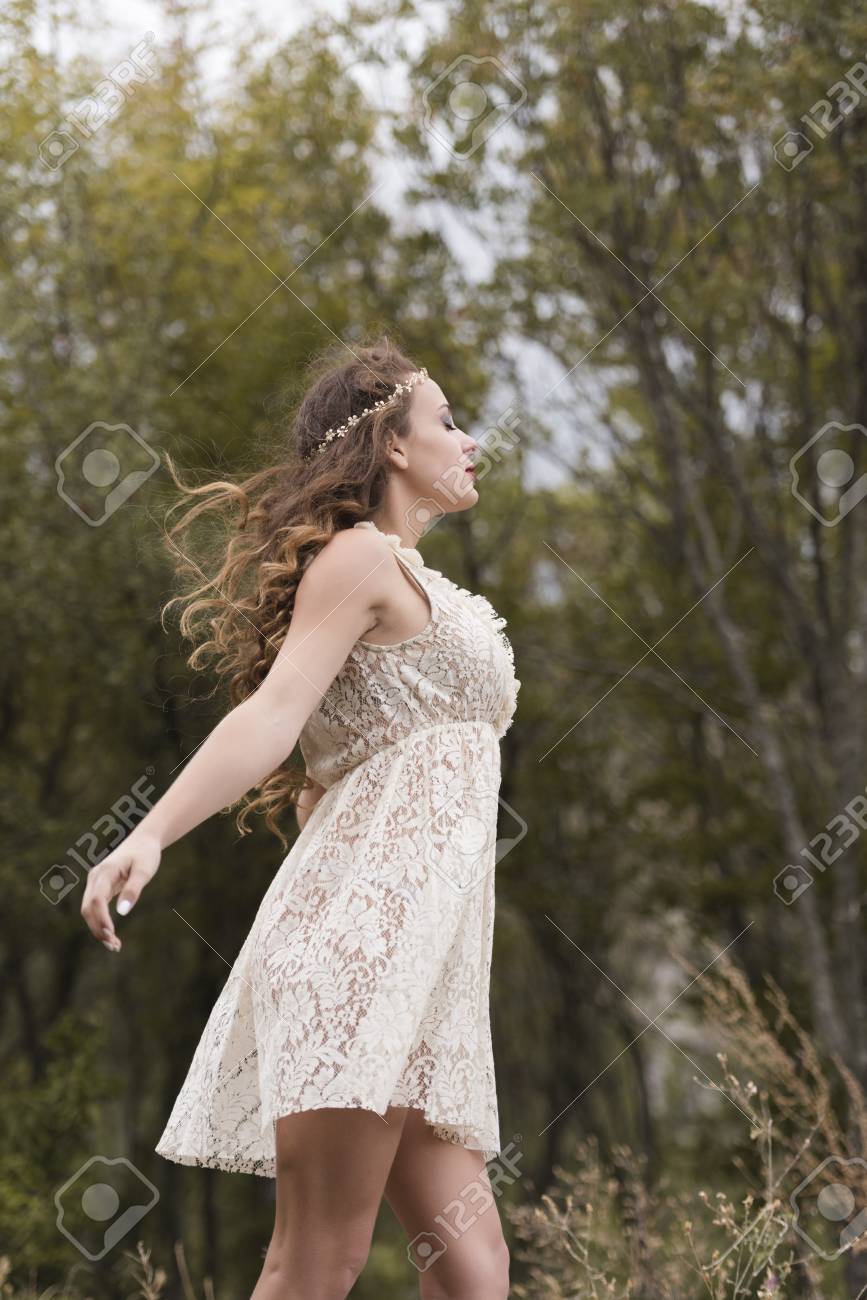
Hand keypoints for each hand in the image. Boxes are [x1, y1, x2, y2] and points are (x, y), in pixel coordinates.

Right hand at [80, 830, 161, 951]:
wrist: (143, 841)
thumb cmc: (145, 854)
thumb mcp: (145, 870)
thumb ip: (133, 889)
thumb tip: (122, 912)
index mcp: (105, 872)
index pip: (96, 899)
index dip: (101, 918)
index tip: (111, 933)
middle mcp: (95, 878)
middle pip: (88, 908)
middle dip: (98, 929)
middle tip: (115, 946)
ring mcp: (95, 883)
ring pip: (89, 911)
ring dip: (98, 929)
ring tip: (115, 946)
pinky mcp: (100, 888)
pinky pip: (95, 909)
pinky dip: (101, 923)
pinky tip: (112, 936)